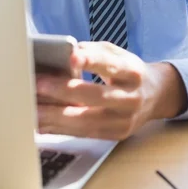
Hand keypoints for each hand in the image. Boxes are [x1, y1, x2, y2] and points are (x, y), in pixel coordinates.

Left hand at [36, 41, 187, 140]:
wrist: (156, 95)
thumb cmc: (128, 71)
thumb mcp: (117, 54)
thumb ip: (93, 53)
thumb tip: (66, 54)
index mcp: (133, 72)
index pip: (111, 65)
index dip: (91, 61)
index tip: (70, 57)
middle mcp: (132, 98)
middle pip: (96, 96)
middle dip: (63, 91)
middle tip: (37, 85)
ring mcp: (125, 120)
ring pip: (86, 120)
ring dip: (54, 116)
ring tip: (31, 108)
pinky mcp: (116, 135)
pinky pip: (84, 134)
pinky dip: (60, 129)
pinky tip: (41, 123)